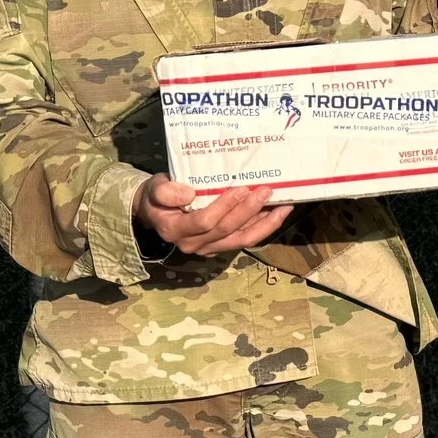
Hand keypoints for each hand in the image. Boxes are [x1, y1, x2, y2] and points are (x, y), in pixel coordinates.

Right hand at [133, 175, 290, 256]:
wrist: (157, 211)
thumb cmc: (157, 196)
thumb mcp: (154, 188)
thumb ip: (166, 191)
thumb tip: (188, 194)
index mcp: (175, 229)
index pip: (205, 221)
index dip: (225, 206)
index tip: (242, 188)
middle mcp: (193, 244)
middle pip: (227, 230)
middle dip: (249, 211)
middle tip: (267, 192)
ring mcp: (209, 248)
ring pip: (241, 240)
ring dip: (265, 224)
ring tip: (283, 207)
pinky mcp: (220, 246)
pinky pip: (244, 239)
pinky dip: (263, 227)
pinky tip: (277, 213)